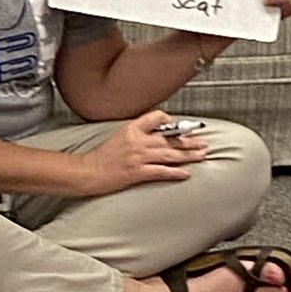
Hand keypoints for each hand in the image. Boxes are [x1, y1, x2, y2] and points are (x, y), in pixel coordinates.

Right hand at [82, 111, 208, 195]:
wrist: (88, 172)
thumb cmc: (101, 158)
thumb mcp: (118, 137)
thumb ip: (136, 133)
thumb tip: (153, 134)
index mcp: (132, 129)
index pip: (157, 118)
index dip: (172, 122)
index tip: (182, 127)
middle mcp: (137, 141)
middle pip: (169, 138)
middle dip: (189, 141)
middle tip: (203, 142)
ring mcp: (138, 157)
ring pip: (169, 153)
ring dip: (188, 155)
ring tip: (201, 155)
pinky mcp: (137, 172)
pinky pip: (161, 171)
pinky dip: (175, 172)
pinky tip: (186, 173)